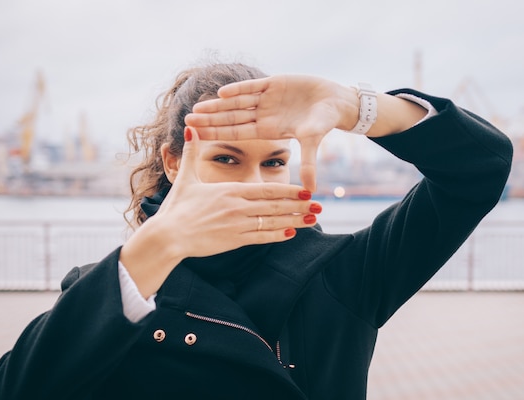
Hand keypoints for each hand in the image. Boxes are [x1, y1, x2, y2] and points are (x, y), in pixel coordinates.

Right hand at [120, 127, 320, 296]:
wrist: (168, 236)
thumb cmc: (177, 208)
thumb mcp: (186, 178)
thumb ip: (192, 153)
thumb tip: (191, 129)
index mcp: (230, 191)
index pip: (266, 189)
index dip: (289, 190)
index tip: (306, 190)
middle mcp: (238, 207)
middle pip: (275, 205)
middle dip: (299, 206)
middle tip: (319, 205)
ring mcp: (237, 225)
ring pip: (272, 222)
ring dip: (294, 221)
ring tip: (313, 221)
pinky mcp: (233, 241)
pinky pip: (260, 238)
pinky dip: (276, 236)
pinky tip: (291, 234)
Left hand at [185, 75, 357, 191]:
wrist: (335, 102)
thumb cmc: (323, 123)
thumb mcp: (312, 143)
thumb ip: (309, 164)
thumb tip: (312, 191)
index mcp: (267, 130)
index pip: (237, 132)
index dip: (218, 133)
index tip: (198, 135)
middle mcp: (262, 114)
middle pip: (231, 117)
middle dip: (210, 119)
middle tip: (188, 119)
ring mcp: (266, 98)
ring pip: (237, 102)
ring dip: (218, 105)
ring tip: (198, 107)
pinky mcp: (273, 83)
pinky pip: (252, 86)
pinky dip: (239, 89)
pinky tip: (222, 93)